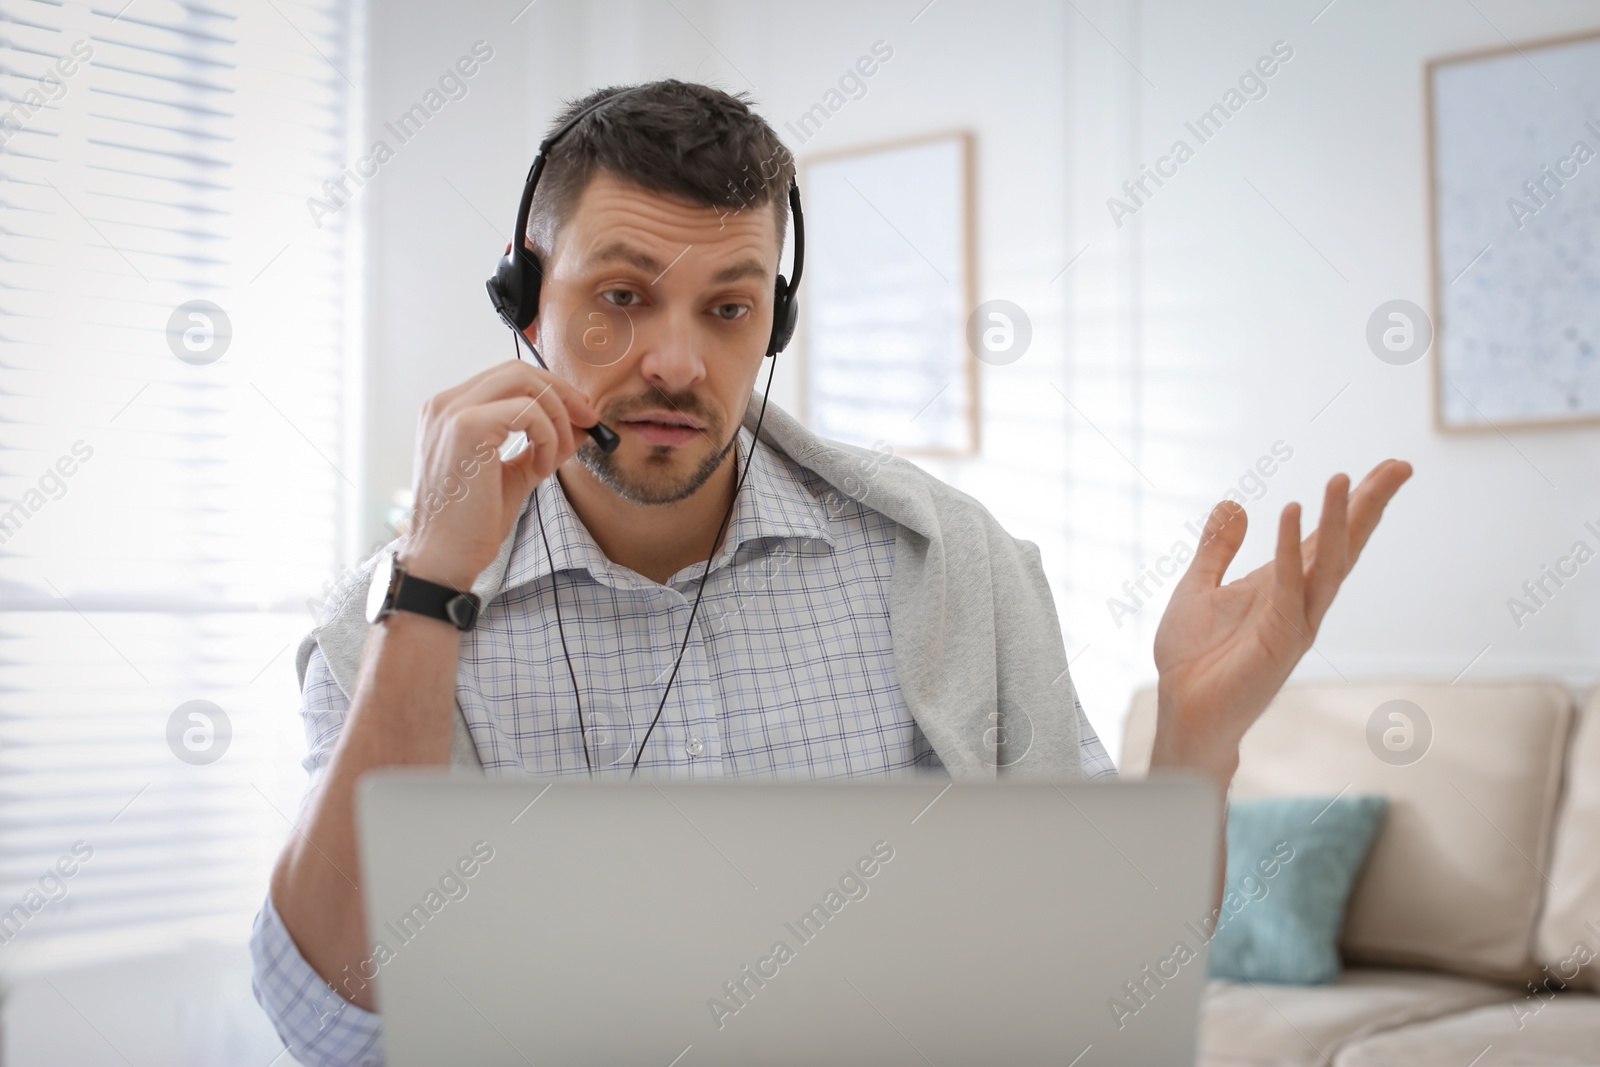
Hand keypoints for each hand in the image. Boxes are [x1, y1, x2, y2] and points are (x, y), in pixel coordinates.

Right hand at [401, 360, 597, 589]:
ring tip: (557, 456)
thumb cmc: (473, 521)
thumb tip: (584, 425)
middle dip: (562, 393)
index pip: (508, 376)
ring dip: (557, 417)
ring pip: (526, 383)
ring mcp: (452, 412)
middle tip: (588, 422)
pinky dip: (548, 436)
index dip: (551, 389)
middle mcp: (445, 403)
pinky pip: (528, 412)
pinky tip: (542, 467)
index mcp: (450, 410)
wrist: (446, 556)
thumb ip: (544, 443)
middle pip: (519, 370)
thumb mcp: (517, 472)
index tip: (579, 414)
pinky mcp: (467, 427)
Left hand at [1148, 459, 1413, 781]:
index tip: (1386, 469)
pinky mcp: (1278, 640)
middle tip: (1400, 466)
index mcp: (1283, 586)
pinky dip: (1288, 549)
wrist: (1183, 709)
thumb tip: (1233, 504)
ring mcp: (1294, 622)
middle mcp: (1299, 602)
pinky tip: (1292, 512)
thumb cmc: (1193, 658)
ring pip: (1327, 564)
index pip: (1326, 538)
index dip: (1354, 504)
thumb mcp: (1198, 586)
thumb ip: (1217, 547)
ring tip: (1344, 479)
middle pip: (1343, 546)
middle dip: (1368, 506)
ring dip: (1336, 521)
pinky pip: (1287, 586)